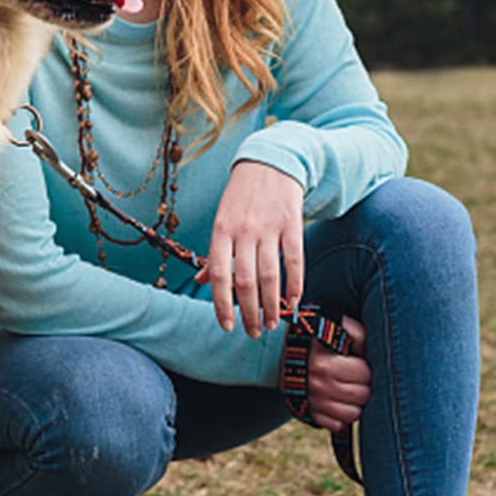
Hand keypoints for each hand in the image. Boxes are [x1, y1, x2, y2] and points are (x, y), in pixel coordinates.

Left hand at [194, 161, 304, 336]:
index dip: (222, 305)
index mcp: (221, 232)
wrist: (270, 163)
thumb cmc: (241, 198)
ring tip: (272, 323)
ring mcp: (268, 227)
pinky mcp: (291, 224)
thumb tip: (201, 281)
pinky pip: (294, 260)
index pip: (219, 276)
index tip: (227, 327)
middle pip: (246, 281)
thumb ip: (214, 253)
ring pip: (270, 275)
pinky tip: (293, 301)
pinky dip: (295, 284)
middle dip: (250, 313)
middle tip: (254, 332)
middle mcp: (243, 231)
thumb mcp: (221, 220)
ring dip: (272, 305)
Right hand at [307, 315, 369, 431]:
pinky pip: (337, 425)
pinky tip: (340, 402)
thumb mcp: (335, 327)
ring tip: (351, 391)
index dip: (365, 368)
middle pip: (361, 395)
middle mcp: (317, 385)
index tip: (359, 364)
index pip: (363, 373)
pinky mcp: (309, 414)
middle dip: (364, 386)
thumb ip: (358, 334)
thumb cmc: (316, 339)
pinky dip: (342, 417)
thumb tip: (373, 347)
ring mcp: (313, 402)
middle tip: (358, 378)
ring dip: (356, 403)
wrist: (282, 354)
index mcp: (324, 363)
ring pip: (352, 414)